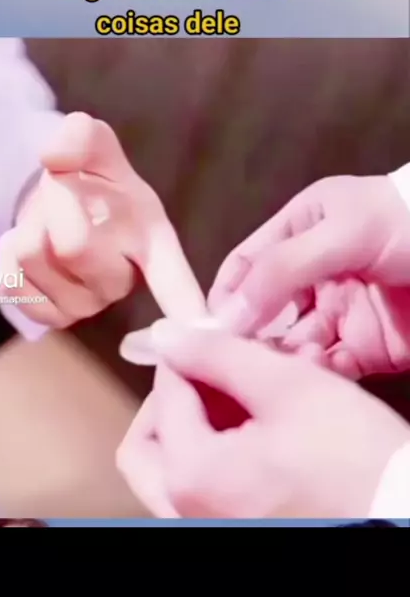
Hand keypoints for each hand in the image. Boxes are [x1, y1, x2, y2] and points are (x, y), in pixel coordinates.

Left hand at [0, 113, 205, 327]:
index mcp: (154, 241)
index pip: (175, 282)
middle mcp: (126, 281)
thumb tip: (55, 156)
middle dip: (56, 201)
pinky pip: (9, 281)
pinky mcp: (52, 316)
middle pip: (74, 246)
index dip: (187, 308)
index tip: (200, 331)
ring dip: (30, 223)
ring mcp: (88, 304)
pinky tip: (34, 244)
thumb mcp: (94, 143)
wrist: (60, 202)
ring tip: (52, 218)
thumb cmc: (94, 179)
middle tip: (64, 189)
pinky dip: (7, 251)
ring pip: (31, 257)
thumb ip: (81, 135)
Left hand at [118, 328, 409, 517]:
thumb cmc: (353, 457)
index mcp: (191, 474)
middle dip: (181, 394)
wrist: (398, 513)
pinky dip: (225, 446)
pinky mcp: (237, 528)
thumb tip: (166, 335)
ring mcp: (210, 524)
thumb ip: (217, 355)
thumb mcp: (288, 387)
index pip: (164, 391)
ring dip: (206, 416)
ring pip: (178, 461)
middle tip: (216, 369)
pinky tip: (270, 417)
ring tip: (256, 387)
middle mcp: (187, 510)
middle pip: (150, 440)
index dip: (189, 351)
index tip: (217, 333)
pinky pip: (207, 483)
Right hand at [208, 175, 409, 376]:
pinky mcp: (366, 347)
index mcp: (300, 230)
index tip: (207, 331)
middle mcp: (313, 274)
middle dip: (252, 337)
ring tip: (294, 362)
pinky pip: (330, 367)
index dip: (224, 296)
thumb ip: (281, 268)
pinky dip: (320, 374)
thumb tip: (229, 313)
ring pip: (294, 344)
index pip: (245, 266)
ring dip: (286, 358)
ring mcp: (340, 311)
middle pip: (265, 312)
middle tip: (242, 360)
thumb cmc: (407, 222)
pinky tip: (321, 371)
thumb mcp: (340, 231)